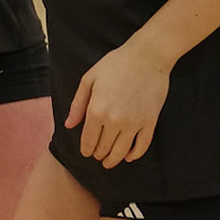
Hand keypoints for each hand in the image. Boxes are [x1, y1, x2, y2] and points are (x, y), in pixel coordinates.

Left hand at [65, 39, 172, 167]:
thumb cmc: (114, 64)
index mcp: (97, 110)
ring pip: (121, 150)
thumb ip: (78, 104)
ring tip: (109, 162)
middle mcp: (115, 120)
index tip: (86, 153)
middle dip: (99, 154)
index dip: (86, 149)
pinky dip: (135, 154)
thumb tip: (69, 125)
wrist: (147, 57)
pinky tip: (129, 157)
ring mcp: (134, 123)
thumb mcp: (89, 80)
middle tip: (96, 156)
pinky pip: (142, 145)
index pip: (89, 139)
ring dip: (114, 159)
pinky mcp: (150, 122)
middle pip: (104, 147)